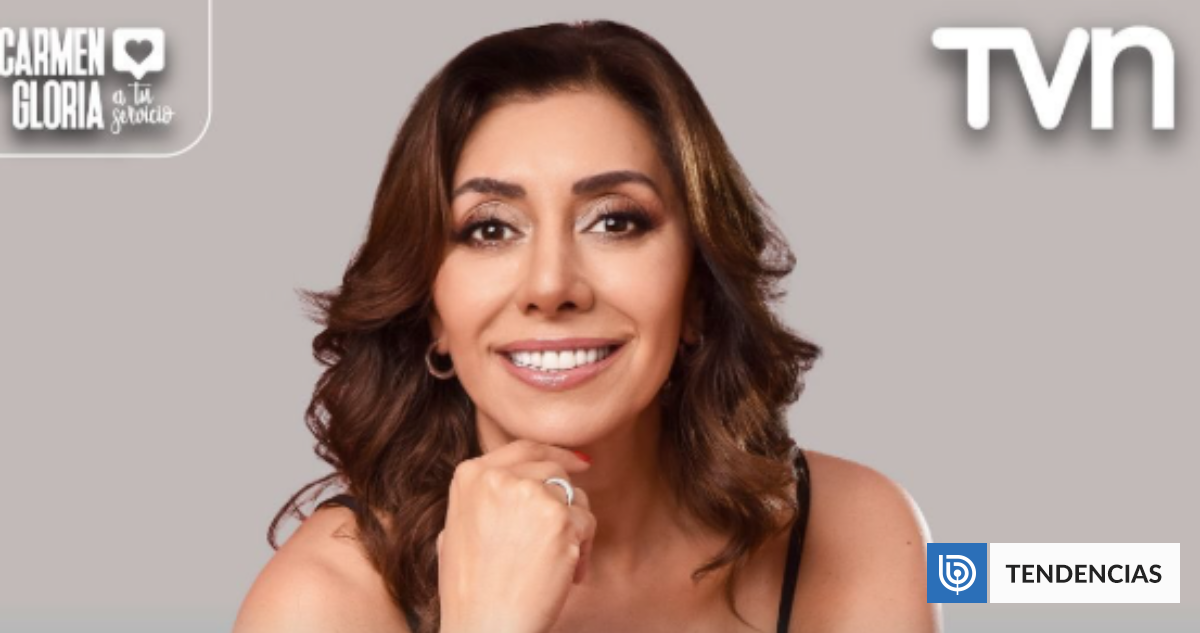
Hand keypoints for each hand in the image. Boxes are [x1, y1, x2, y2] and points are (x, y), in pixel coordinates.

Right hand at [437, 440, 595, 632]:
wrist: (485, 626)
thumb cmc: (470, 591)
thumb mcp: (455, 531)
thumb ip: (481, 499)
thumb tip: (507, 484)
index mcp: (470, 475)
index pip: (523, 447)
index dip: (556, 451)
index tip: (579, 462)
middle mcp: (499, 477)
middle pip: (554, 470)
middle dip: (566, 500)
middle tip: (567, 535)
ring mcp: (531, 494)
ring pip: (574, 496)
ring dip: (575, 529)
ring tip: (560, 564)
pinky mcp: (559, 518)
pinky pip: (586, 522)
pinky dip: (583, 549)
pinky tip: (567, 575)